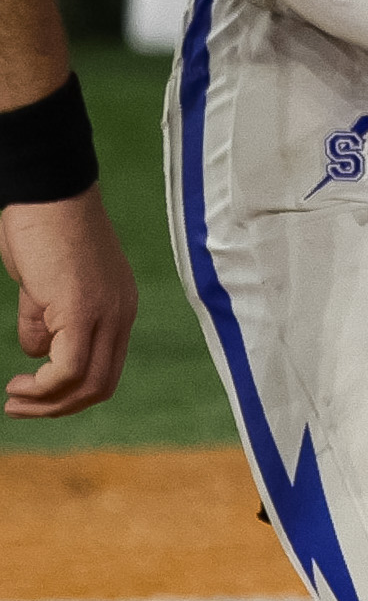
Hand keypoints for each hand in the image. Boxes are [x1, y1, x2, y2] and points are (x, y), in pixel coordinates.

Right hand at [2, 187, 137, 419]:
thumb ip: (44, 321)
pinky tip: (19, 382)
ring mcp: (106, 312)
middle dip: (59, 407)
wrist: (47, 193)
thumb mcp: (45, 287)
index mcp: (118, 307)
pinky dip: (44, 387)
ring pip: (88, 383)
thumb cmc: (42, 232)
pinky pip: (70, 369)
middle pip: (102, 384)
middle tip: (19, 406)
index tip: (35, 394)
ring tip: (14, 399)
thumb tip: (37, 353)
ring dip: (48, 403)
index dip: (71, 392)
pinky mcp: (82, 310)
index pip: (108, 368)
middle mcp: (121, 313)